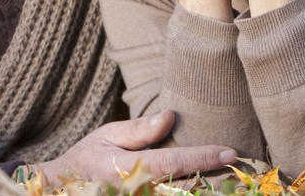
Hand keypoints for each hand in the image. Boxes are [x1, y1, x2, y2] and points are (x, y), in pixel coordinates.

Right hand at [31, 111, 235, 184]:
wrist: (59, 192)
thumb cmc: (86, 160)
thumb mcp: (107, 136)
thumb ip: (139, 129)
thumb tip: (170, 116)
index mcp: (127, 170)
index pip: (174, 162)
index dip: (204, 156)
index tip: (231, 151)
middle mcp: (135, 192)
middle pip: (184, 190)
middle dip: (215, 183)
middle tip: (245, 172)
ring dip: (203, 192)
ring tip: (234, 183)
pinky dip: (186, 195)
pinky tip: (205, 190)